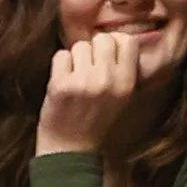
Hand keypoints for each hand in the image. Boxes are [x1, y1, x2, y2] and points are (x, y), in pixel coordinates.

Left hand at [37, 25, 171, 155]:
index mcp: (127, 84)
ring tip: (76, 79)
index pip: (127, 41)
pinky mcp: (61, 85)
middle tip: (89, 68)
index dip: (115, 45)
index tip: (107, 58)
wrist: (71, 149)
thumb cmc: (95, 120)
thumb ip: (122, 70)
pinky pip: (61, 56)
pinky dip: (59, 67)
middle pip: (103, 38)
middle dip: (94, 49)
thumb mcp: (121, 98)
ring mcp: (84, 82)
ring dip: (75, 59)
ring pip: (79, 46)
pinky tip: (63, 84)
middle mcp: (108, 81)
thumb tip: (115, 37)